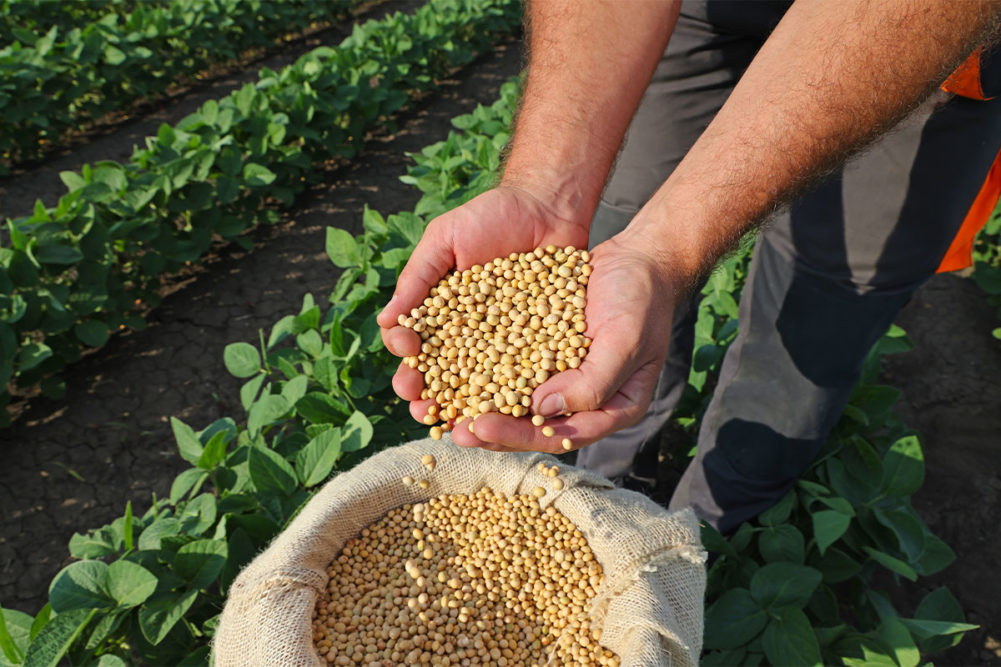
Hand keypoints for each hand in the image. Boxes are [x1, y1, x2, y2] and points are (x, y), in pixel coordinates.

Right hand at [377, 185, 590, 430]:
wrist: (548, 205)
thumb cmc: (490, 216)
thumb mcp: (445, 239)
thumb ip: (417, 278)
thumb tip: (384, 322)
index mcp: (439, 314)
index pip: (413, 344)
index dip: (406, 358)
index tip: (408, 357)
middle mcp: (467, 335)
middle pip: (442, 374)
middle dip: (428, 394)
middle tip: (422, 406)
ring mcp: (503, 343)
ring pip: (479, 384)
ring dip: (465, 406)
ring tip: (457, 421)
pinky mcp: (539, 345)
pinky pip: (525, 374)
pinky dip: (515, 394)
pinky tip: (509, 411)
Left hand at [457, 231, 679, 452]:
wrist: (637, 259)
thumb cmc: (641, 300)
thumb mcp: (625, 341)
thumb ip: (592, 383)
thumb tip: (542, 411)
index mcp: (611, 409)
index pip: (561, 435)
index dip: (519, 436)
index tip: (480, 427)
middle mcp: (584, 400)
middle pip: (532, 425)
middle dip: (491, 429)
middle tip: (452, 430)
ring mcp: (562, 376)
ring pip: (516, 400)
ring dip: (481, 405)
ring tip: (444, 409)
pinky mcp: (543, 351)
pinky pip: (511, 366)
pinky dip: (483, 370)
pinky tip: (453, 368)